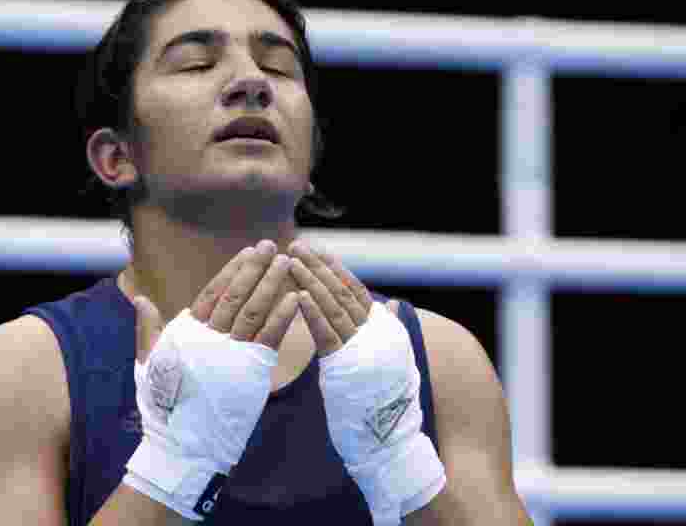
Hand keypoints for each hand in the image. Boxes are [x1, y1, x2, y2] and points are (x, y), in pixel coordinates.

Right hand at [126, 239, 299, 521]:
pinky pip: (269, 338)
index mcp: (186, 332)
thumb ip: (148, 329)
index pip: (213, 292)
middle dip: (255, 268)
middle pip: (236, 295)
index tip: (248, 251)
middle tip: (272, 246)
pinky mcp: (248, 372)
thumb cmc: (162, 405)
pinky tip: (295, 298)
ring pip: (254, 311)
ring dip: (272, 284)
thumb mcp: (148, 362)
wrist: (181, 445)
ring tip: (287, 263)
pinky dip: (282, 316)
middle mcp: (208, 339)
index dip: (232, 270)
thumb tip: (139, 298)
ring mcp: (229, 354)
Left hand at [286, 239, 444, 524]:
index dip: (335, 269)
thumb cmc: (388, 402)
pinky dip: (311, 312)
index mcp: (383, 329)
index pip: (355, 291)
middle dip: (318, 267)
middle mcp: (376, 333)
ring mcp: (363, 348)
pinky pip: (326, 333)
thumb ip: (388, 330)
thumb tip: (392, 305)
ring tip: (291, 261)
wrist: (393, 439)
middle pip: (341, 292)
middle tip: (297, 245)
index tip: (317, 249)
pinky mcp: (347, 366)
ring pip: (333, 307)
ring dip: (310, 282)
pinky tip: (297, 295)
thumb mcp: (392, 359)